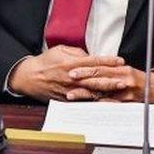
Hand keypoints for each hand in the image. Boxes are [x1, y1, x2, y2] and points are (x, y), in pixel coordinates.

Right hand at [7, 45, 124, 101]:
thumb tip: (91, 55)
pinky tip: (106, 103)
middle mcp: (72, 78)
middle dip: (111, 80)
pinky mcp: (67, 99)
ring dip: (106, 92)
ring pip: (91, 92)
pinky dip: (95, 102)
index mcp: (71, 64)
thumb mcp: (61, 50)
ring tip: (119, 93)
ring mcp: (70, 90)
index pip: (94, 62)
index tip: (120, 61)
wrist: (28, 77)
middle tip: (125, 80)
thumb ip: (78, 53)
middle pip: (95, 79)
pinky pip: (83, 102)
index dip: (108, 61)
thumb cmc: (45, 62)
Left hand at [65, 65, 153, 103]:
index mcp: (122, 69)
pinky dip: (96, 105)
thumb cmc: (141, 81)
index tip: (73, 68)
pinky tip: (86, 106)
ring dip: (85, 94)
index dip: (86, 68)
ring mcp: (124, 93)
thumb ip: (111, 70)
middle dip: (83, 78)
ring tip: (71, 94)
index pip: (101, 67)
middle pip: (99, 79)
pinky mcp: (126, 104)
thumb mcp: (126, 71)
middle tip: (68, 78)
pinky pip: (109, 105)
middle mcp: (123, 80)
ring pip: (101, 93)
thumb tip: (93, 69)